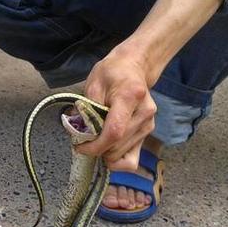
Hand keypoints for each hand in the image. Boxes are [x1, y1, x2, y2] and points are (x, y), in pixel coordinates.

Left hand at [76, 45, 156, 170]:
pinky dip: (117, 159)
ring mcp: (148, 125)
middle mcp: (144, 113)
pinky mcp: (147, 133)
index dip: (96, 146)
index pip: (115, 132)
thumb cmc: (112, 73)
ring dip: (106, 153)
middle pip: (118, 147)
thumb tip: (79, 133)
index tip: (80, 147)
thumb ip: (87, 110)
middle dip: (97, 150)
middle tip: (83, 141)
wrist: (133, 67)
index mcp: (130, 97)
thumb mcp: (94, 84)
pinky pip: (132, 159)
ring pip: (123, 156)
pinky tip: (107, 149)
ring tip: (96, 140)